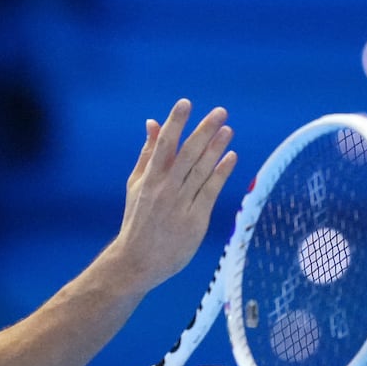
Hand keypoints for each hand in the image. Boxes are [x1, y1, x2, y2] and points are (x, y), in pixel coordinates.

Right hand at [105, 99, 237, 292]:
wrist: (137, 261)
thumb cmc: (136, 220)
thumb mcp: (135, 185)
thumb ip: (146, 154)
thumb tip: (153, 122)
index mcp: (149, 179)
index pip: (163, 145)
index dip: (175, 123)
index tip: (185, 103)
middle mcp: (165, 189)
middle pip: (188, 154)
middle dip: (204, 131)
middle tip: (220, 112)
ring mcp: (181, 205)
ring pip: (202, 171)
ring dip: (217, 148)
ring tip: (228, 130)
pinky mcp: (195, 220)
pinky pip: (211, 192)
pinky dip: (221, 173)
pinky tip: (231, 157)